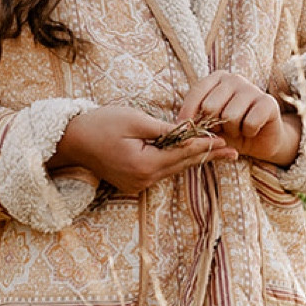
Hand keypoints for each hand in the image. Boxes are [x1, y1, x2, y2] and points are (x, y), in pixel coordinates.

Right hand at [48, 104, 236, 195]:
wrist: (72, 140)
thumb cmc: (100, 123)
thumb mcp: (134, 120)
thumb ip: (164, 129)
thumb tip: (188, 131)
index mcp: (144, 164)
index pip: (182, 154)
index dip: (204, 145)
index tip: (224, 140)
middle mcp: (143, 180)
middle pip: (181, 166)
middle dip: (207, 156)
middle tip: (233, 151)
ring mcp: (137, 185)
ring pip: (172, 170)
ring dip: (193, 159)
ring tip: (218, 152)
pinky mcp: (133, 183)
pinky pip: (160, 172)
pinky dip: (175, 162)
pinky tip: (190, 155)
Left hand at [178, 71, 301, 166]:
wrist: (259, 140)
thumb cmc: (229, 130)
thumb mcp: (208, 125)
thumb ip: (195, 121)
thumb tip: (178, 125)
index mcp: (217, 79)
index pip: (196, 93)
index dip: (188, 114)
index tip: (185, 130)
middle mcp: (235, 79)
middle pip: (211, 107)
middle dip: (214, 126)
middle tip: (222, 129)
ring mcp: (253, 88)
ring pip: (230, 116)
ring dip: (232, 131)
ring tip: (238, 130)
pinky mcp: (268, 102)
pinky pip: (250, 122)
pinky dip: (248, 132)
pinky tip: (251, 130)